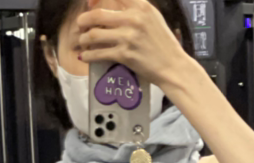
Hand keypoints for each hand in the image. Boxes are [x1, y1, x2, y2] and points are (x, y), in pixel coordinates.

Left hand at [75, 0, 189, 87]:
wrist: (172, 66)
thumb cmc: (163, 42)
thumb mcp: (152, 17)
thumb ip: (134, 9)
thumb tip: (112, 9)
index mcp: (141, 5)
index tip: (90, 4)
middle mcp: (133, 18)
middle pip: (97, 15)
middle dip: (84, 20)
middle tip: (80, 25)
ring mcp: (128, 37)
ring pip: (94, 35)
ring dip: (84, 39)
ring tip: (82, 41)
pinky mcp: (124, 55)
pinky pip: (98, 53)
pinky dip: (88, 55)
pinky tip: (85, 56)